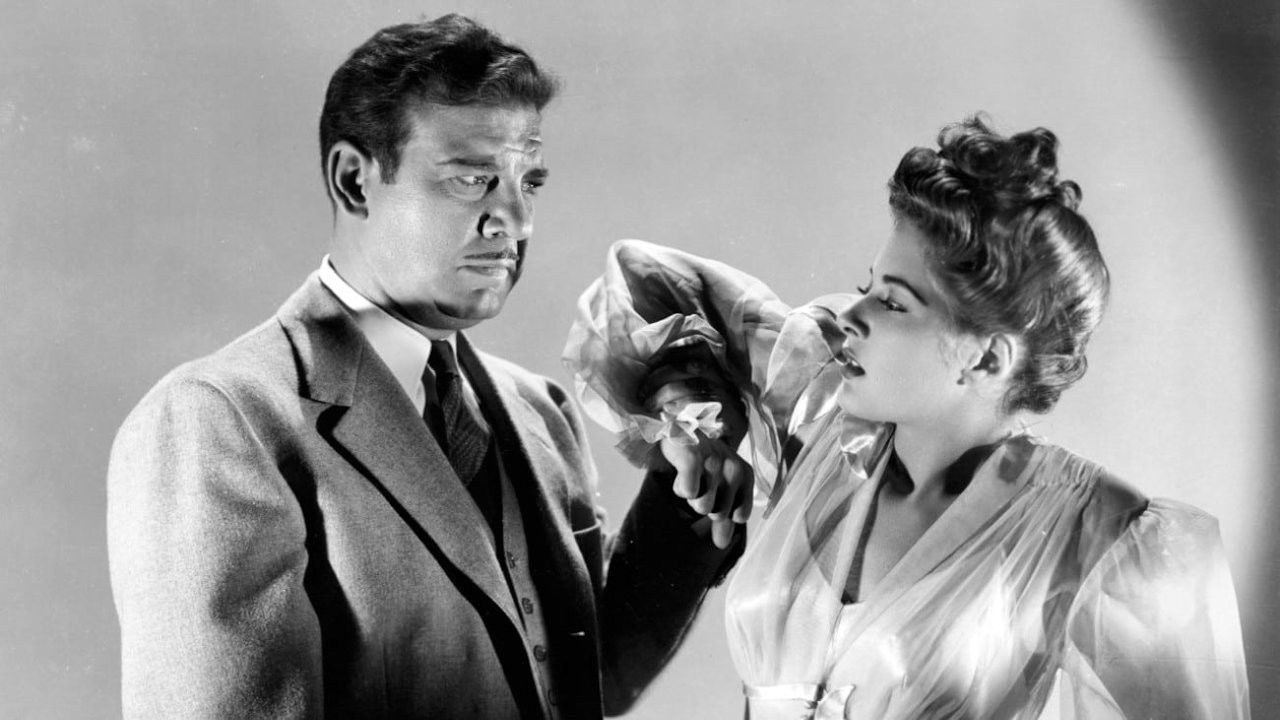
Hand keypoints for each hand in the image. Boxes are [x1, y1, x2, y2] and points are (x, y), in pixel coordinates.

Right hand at [645, 378, 752, 548]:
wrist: (678, 430)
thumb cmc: (702, 464)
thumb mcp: (718, 488)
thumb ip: (724, 518)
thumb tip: (722, 546)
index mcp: (745, 475)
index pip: (738, 516)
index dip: (722, 511)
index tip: (713, 492)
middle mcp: (734, 469)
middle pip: (717, 513)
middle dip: (702, 502)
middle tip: (698, 481)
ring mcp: (714, 463)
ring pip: (701, 505)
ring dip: (690, 495)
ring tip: (689, 477)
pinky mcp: (693, 458)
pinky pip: (688, 491)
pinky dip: (681, 487)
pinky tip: (680, 474)